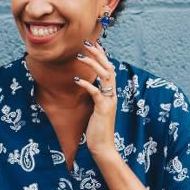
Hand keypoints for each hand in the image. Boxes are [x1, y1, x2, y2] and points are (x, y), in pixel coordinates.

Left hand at [74, 40, 116, 155]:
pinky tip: (77, 80)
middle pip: (108, 68)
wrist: (103, 146)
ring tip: (80, 56)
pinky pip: (96, 93)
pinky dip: (87, 85)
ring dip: (92, 64)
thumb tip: (89, 85)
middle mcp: (112, 95)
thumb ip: (95, 96)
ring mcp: (109, 101)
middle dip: (98, 54)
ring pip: (105, 76)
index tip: (94, 44)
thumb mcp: (96, 109)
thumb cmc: (97, 129)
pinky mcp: (103, 109)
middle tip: (87, 43)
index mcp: (111, 94)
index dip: (102, 56)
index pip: (109, 69)